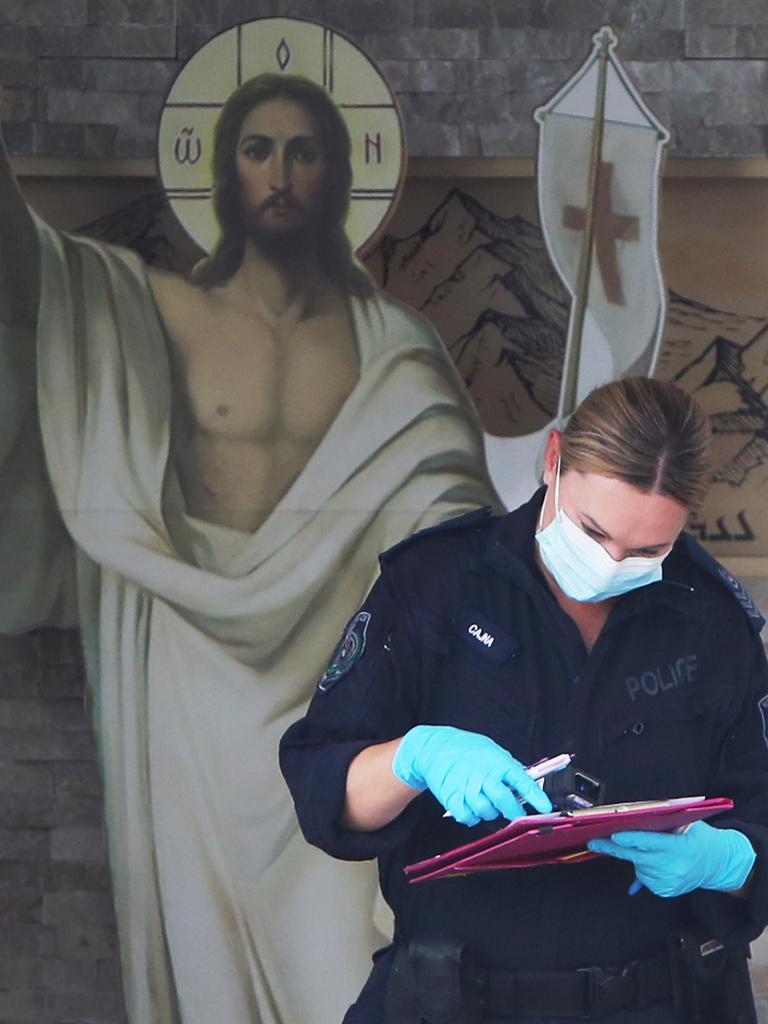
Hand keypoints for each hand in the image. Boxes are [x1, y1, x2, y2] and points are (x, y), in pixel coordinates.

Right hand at [392, 725, 552, 825]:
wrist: (433, 747)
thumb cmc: (465, 748)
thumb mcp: (492, 750)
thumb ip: (507, 768)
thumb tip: (525, 784)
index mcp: (497, 761)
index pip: (521, 780)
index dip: (535, 796)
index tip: (545, 808)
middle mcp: (483, 774)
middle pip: (504, 802)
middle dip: (514, 812)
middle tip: (515, 814)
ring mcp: (466, 787)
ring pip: (486, 812)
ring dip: (490, 813)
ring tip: (486, 802)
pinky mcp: (451, 798)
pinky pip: (468, 817)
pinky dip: (472, 817)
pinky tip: (472, 806)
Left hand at [588, 821, 755, 897]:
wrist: (719, 863)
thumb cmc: (699, 837)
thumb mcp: (686, 824)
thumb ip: (662, 822)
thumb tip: (634, 819)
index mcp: (679, 847)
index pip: (649, 843)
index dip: (629, 839)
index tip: (612, 836)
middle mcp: (674, 868)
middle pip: (637, 857)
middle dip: (614, 849)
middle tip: (594, 842)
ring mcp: (670, 882)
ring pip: (639, 867)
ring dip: (636, 857)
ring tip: (651, 850)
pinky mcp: (666, 891)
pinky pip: (644, 879)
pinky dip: (643, 868)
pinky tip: (654, 862)